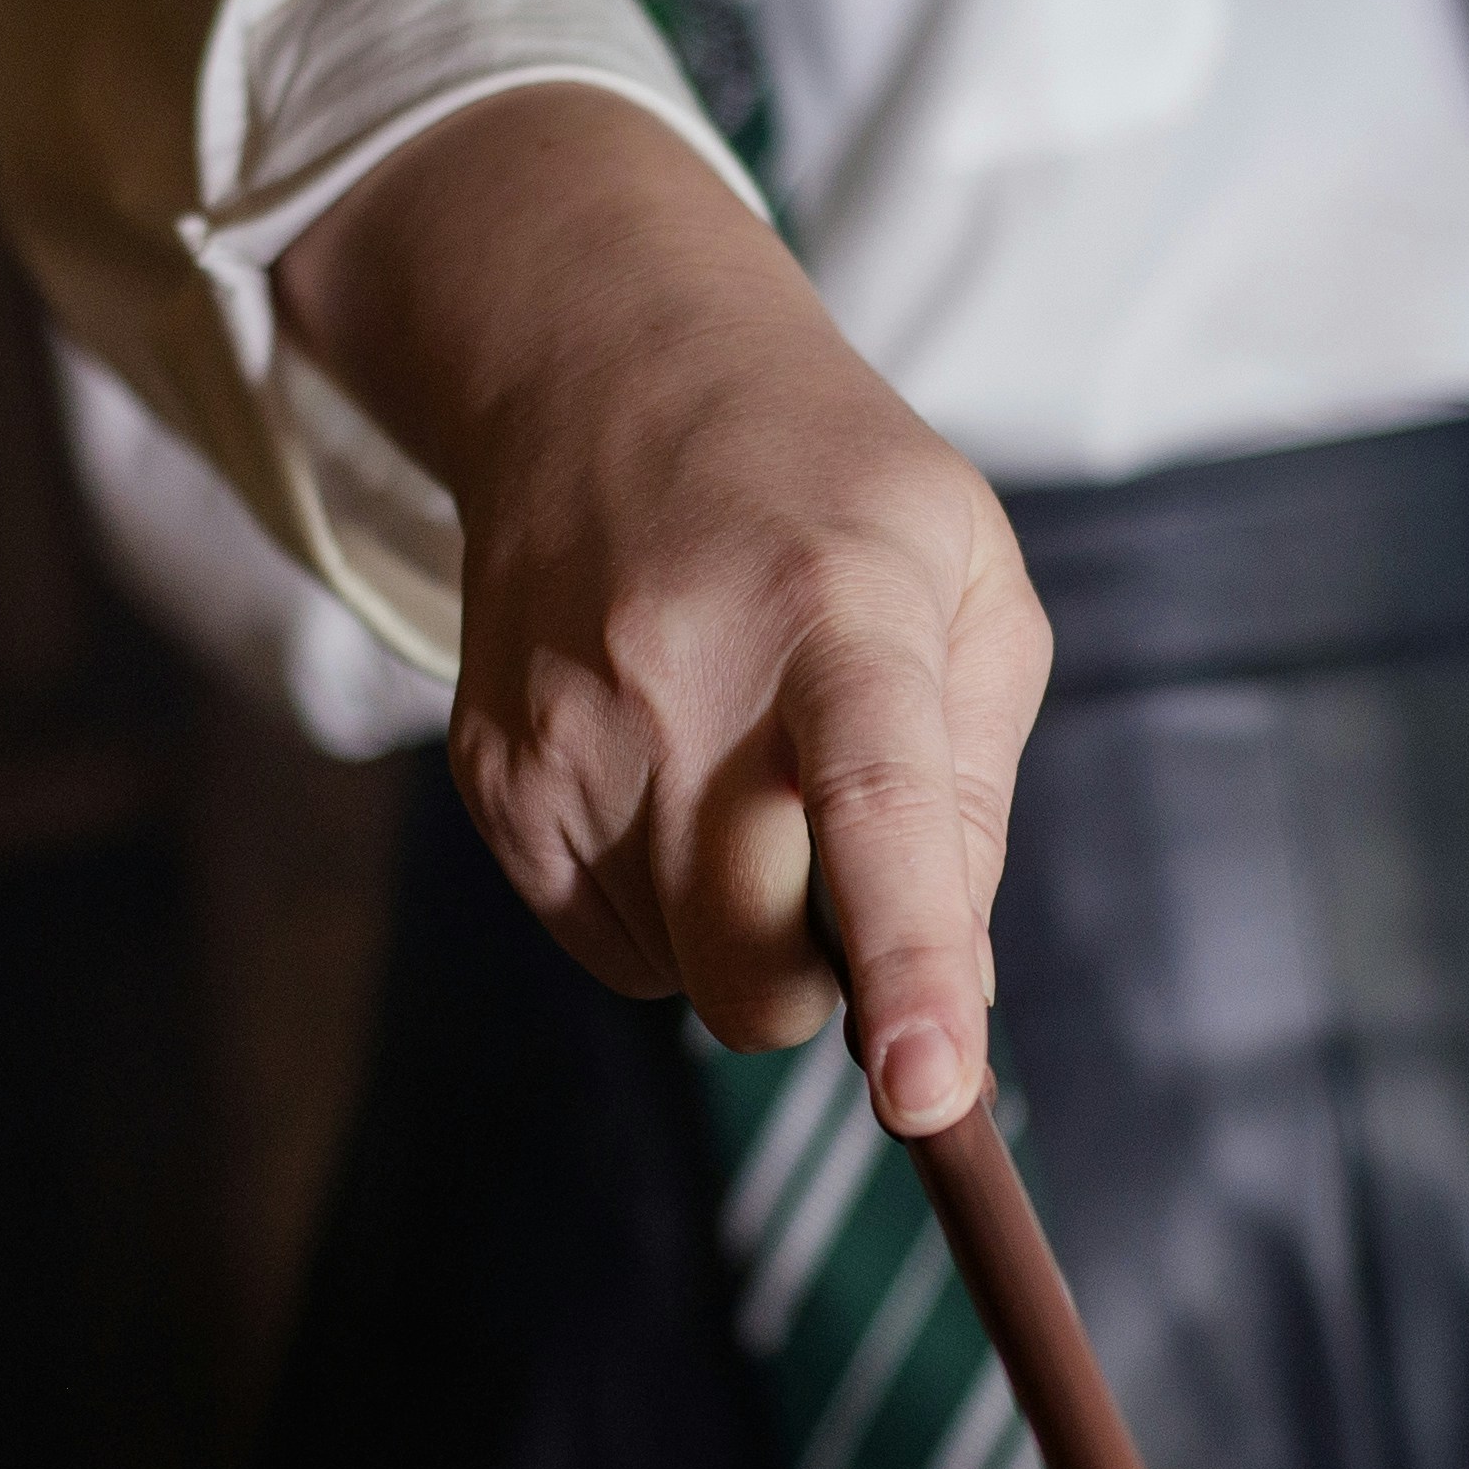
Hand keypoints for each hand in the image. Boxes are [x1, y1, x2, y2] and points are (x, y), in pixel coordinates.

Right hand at [275, 84, 1043, 1136]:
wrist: (603, 375)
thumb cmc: (831, 496)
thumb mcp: (967, 586)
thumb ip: (974, 795)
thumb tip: (952, 994)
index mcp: (839, 612)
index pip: (875, 806)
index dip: (909, 960)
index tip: (926, 1093)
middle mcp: (680, 679)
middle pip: (755, 974)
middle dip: (819, 977)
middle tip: (835, 855)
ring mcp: (566, 738)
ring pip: (684, 979)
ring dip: (736, 924)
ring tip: (737, 758)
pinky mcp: (494, 782)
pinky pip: (612, 950)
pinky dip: (661, 905)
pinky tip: (664, 770)